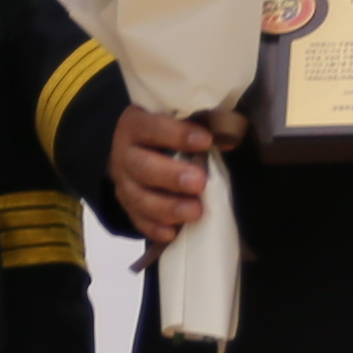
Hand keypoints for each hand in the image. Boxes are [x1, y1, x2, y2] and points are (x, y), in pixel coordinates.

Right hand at [110, 102, 247, 243]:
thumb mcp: (177, 120)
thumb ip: (199, 125)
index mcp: (136, 125)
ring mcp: (124, 184)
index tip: (206, 141)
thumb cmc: (166, 132)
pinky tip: (173, 233)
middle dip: (171, 176)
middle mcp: (124, 155)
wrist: (136, 149)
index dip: (177, 134)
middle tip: (199, 182)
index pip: (151, 128)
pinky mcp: (128, 207)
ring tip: (196, 212)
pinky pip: (138, 221)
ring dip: (168, 207)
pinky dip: (155, 228)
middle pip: (142, 167)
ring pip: (139, 198)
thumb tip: (228, 138)